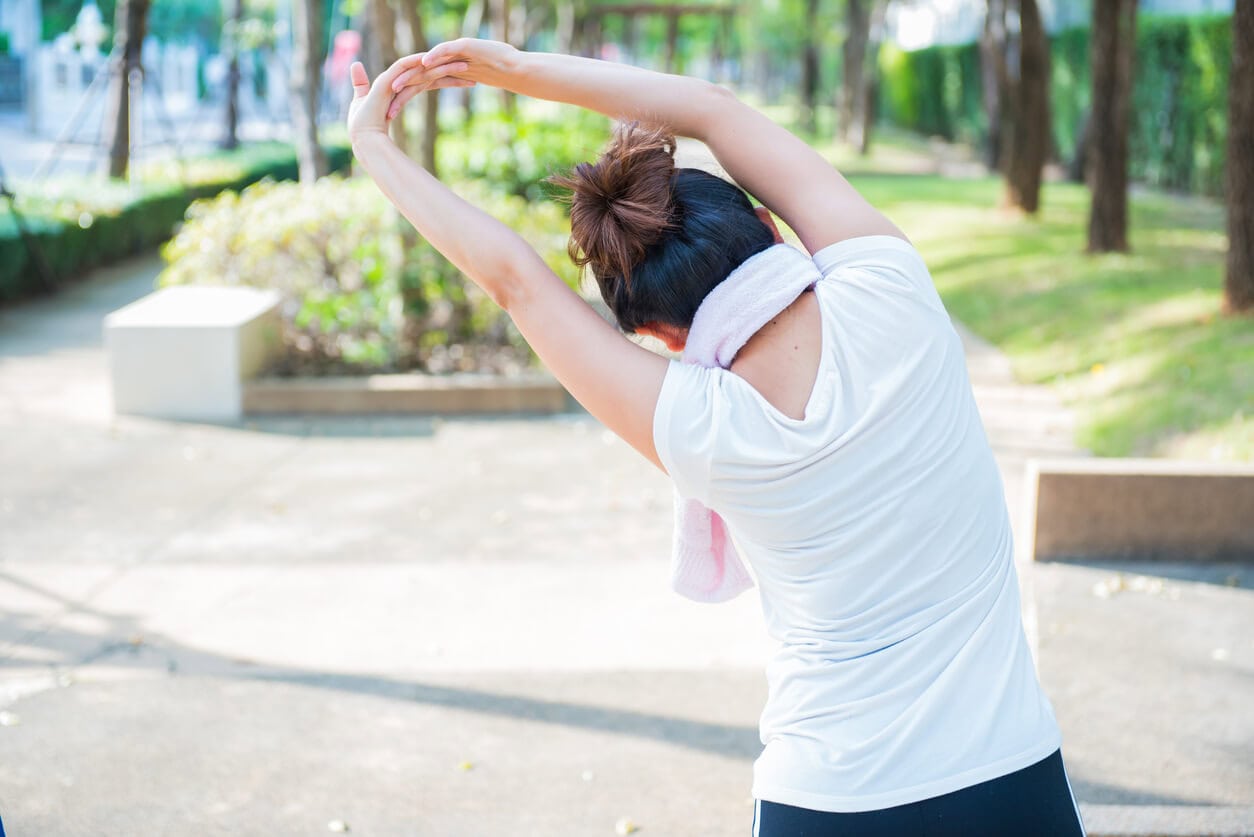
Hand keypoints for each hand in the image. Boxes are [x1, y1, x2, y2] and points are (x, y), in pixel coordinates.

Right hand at [347, 56, 472, 141]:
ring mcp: (392, 80)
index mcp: (404, 88)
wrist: (366, 140)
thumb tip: (413, 112)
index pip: (432, 80)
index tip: (470, 80)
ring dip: (442, 64)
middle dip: (452, 69)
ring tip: (465, 64)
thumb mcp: (397, 121)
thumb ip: (404, 112)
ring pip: (421, 67)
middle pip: (430, 71)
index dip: (451, 79)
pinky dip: (416, 61)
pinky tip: (433, 58)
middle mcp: (399, 81)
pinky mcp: (385, 82)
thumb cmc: (379, 135)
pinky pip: (402, 67)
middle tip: (474, 68)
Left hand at [386, 39, 516, 119]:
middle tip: (384, 107)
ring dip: (409, 75)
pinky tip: (424, 63)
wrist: (514, 67)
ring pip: (425, 64)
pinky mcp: (464, 46)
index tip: (389, 116)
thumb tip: (448, 100)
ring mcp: (452, 53)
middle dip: (399, 91)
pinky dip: (435, 56)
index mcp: (442, 72)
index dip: (403, 99)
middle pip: (416, 76)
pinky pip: (446, 50)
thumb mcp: (471, 83)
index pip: (417, 86)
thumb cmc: (496, 76)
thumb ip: (458, 85)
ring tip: (394, 86)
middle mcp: (443, 62)